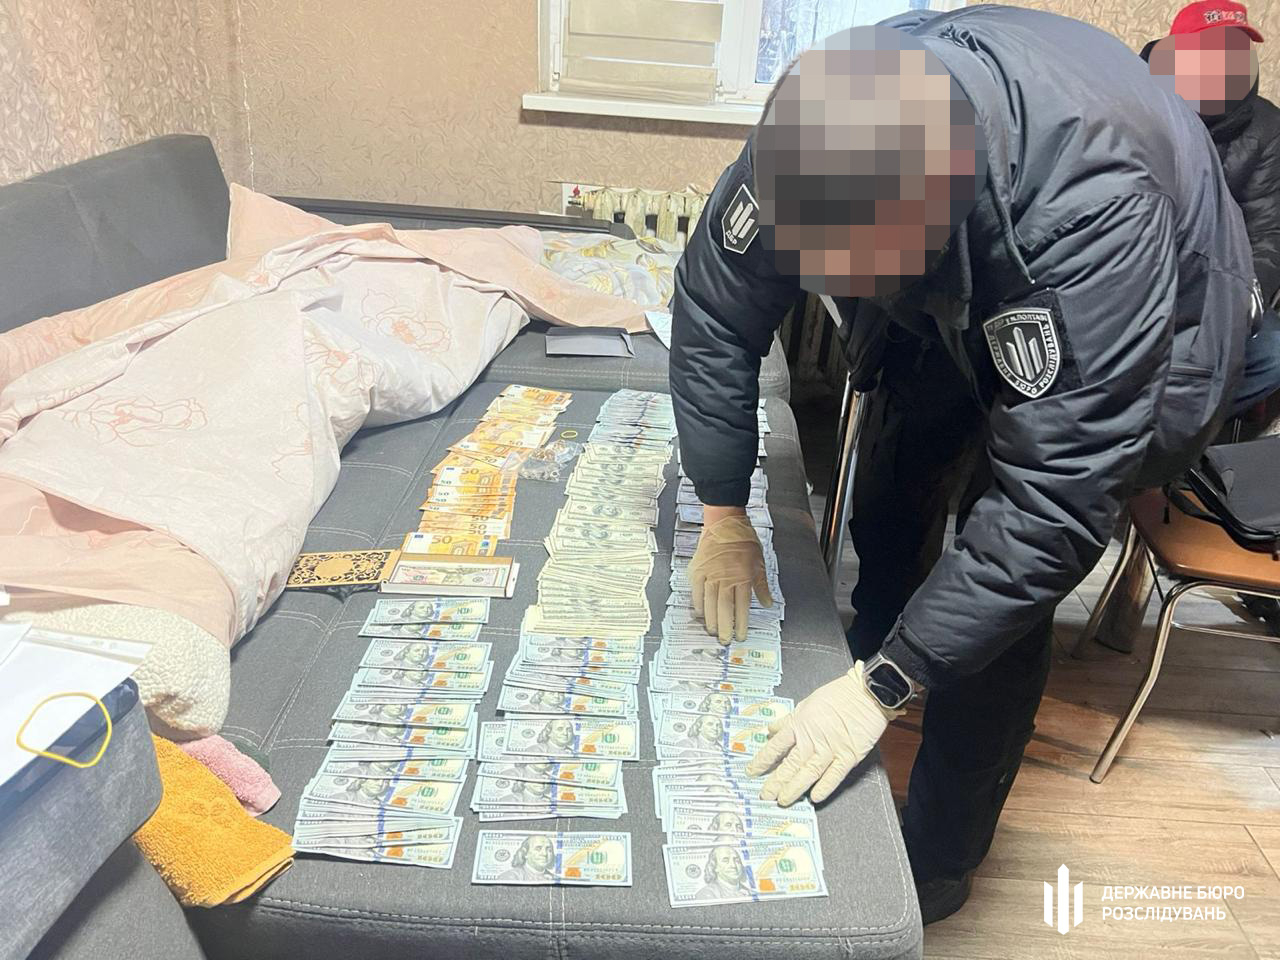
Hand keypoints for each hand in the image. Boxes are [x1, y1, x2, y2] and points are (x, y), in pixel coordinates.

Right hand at [688, 510, 772, 643]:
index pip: (741, 607)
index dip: (741, 623)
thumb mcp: (759, 561)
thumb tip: (768, 603)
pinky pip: (697, 590)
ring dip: (711, 619)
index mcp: (743, 577)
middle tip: (725, 640)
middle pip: (724, 608)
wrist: (725, 522)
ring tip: (713, 631)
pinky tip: (700, 613)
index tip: (740, 635)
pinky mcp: (698, 569)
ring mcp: (710, 574)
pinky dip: (698, 603)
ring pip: (709, 602)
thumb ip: (762, 585)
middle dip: (725, 626)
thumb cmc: (743, 540)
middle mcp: (726, 577)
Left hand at [745, 661, 902, 804]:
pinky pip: (834, 775)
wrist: (865, 694)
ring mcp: (831, 748)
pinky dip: (825, 787)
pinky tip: (815, 797)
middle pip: (790, 764)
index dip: (763, 760)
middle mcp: (812, 739)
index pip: (776, 746)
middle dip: (776, 781)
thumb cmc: (837, 695)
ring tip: (783, 800)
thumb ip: (789, 720)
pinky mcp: (849, 755)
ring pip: (809, 772)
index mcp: (800, 724)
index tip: (752, 772)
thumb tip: (771, 729)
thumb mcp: (806, 703)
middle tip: (766, 794)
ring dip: (795, 788)